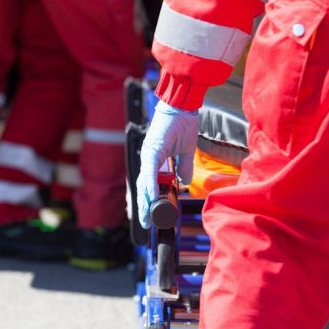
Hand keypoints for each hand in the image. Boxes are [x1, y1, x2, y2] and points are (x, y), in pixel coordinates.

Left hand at [136, 100, 198, 228]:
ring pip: (144, 181)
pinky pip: (150, 171)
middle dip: (144, 206)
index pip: (149, 183)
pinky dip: (150, 184)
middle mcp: (149, 158)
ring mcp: (149, 154)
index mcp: (155, 159)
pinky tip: (150, 197)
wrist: (182, 106)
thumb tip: (183, 182)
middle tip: (144, 223)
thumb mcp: (185, 151)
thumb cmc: (183, 123)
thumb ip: (183, 167)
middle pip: (143, 186)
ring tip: (145, 216)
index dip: (149, 199)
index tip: (150, 214)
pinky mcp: (153, 149)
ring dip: (144, 200)